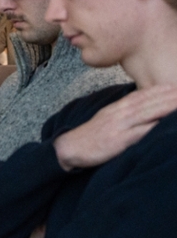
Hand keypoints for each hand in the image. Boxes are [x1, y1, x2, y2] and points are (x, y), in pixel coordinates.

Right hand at [53, 85, 176, 170]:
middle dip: (170, 95)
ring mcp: (120, 125)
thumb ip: (125, 113)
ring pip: (148, 113)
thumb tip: (143, 110)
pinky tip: (167, 123)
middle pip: (149, 101)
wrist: (70, 147)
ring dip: (166, 106)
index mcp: (118, 107)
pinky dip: (155, 126)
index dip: (162, 90)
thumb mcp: (107, 119)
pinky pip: (141, 132)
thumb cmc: (90, 136)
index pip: (144, 94)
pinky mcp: (119, 139)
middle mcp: (120, 113)